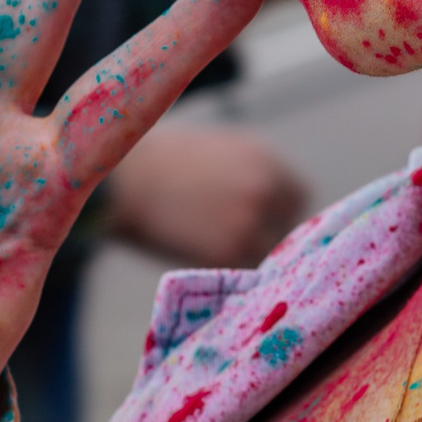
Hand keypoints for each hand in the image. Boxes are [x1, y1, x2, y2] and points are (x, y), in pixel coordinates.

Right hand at [107, 124, 309, 268]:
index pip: (298, 197)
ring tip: (211, 249)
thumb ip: (253, 173)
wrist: (124, 178)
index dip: (278, 211)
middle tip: (234, 241)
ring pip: (269, 253)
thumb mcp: (220, 150)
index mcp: (265, 160)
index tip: (260, 221)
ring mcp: (251, 222)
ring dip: (249, 256)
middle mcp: (267, 189)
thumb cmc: (162, 163)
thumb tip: (273, 202)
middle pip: (288, 228)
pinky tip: (200, 257)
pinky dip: (228, 270)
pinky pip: (244, 271)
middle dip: (267, 235)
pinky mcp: (230, 251)